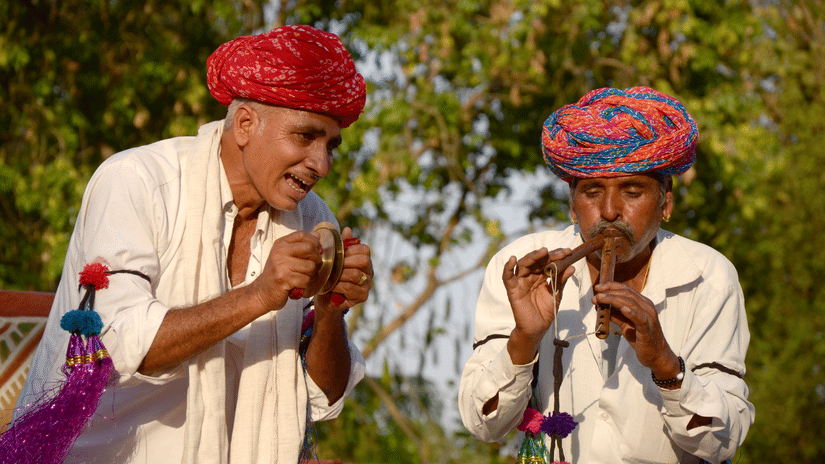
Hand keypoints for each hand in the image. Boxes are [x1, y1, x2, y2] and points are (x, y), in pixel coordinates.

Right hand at [251, 231, 321, 311]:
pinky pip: (305, 280)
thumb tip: (317, 235)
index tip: (318, 250)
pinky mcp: (283, 278)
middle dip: (316, 259)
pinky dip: (304, 285)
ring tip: (301, 277)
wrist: (263, 292)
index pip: (302, 234)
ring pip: (310, 266)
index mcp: (281, 244)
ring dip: (310, 275)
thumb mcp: (287, 255)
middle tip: (312, 266)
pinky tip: (297, 285)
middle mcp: (279, 252)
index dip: (315, 241)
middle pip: (309, 248)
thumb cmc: (277, 273)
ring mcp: (281, 265)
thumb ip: (301, 245)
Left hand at [315, 227, 372, 312]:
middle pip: (364, 260)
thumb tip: (348, 229)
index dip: (350, 250)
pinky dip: (338, 286)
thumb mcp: (332, 259)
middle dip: (346, 262)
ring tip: (330, 277)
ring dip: (340, 275)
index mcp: (364, 260)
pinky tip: (331, 287)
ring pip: (356, 274)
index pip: (364, 249)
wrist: (325, 299)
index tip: (337, 255)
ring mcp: (367, 284)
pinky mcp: (362, 296)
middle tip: (333, 266)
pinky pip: (351, 288)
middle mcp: (369, 271)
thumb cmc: (329, 277)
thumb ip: (340, 245)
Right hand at [503, 247, 574, 363]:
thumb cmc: (546, 311)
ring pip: (523, 264)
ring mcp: (520, 281)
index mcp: (540, 276)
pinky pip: (507, 277)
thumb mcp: (556, 294)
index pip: (547, 261)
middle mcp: (530, 276)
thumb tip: (571, 266)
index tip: (568, 252)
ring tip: (543, 252)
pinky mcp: (512, 290)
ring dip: (532, 256)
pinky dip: (508, 267)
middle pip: (536, 261)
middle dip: (548, 255)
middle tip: (561, 253)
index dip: (557, 256)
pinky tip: (512, 259)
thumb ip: (561, 280)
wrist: (537, 329)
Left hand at [592, 281, 679, 377]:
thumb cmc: (641, 339)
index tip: (598, 288)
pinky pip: (640, 319)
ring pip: (631, 303)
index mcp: (642, 304)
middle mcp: (647, 307)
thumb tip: (601, 308)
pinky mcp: (648, 329)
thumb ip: (616, 316)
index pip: (626, 289)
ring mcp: (649, 317)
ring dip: (613, 299)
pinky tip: (623, 309)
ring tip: (601, 299)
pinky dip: (631, 313)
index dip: (611, 286)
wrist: (656, 356)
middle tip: (596, 296)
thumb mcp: (625, 325)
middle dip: (609, 292)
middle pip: (627, 294)